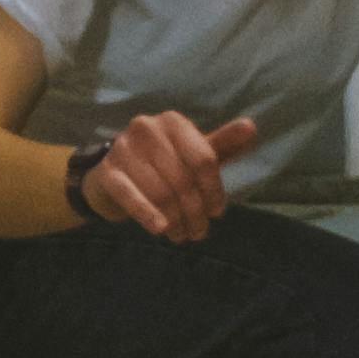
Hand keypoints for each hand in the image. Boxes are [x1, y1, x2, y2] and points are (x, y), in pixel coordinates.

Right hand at [78, 108, 255, 244]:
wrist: (113, 176)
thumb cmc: (162, 165)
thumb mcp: (193, 153)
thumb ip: (222, 144)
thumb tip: (251, 127)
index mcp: (174, 122)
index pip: (203, 159)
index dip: (214, 190)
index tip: (217, 212)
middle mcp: (147, 128)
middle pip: (183, 179)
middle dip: (195, 211)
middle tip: (200, 233)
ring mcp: (124, 148)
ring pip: (160, 192)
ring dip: (175, 220)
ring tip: (182, 235)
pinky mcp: (107, 172)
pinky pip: (131, 196)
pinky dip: (147, 215)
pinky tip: (160, 230)